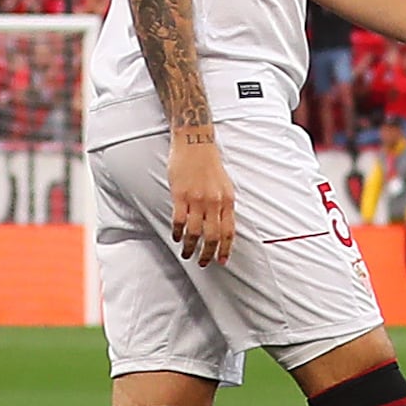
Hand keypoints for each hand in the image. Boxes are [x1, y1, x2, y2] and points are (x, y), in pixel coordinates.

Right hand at [163, 126, 235, 266]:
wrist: (195, 142)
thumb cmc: (209, 163)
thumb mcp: (224, 184)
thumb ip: (223, 204)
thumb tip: (223, 226)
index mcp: (227, 199)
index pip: (229, 231)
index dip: (225, 248)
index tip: (222, 261)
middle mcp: (214, 201)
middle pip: (212, 236)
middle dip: (208, 253)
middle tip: (203, 263)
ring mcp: (197, 199)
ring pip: (195, 231)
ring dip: (190, 246)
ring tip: (186, 253)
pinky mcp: (180, 195)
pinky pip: (179, 220)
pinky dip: (177, 232)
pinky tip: (176, 237)